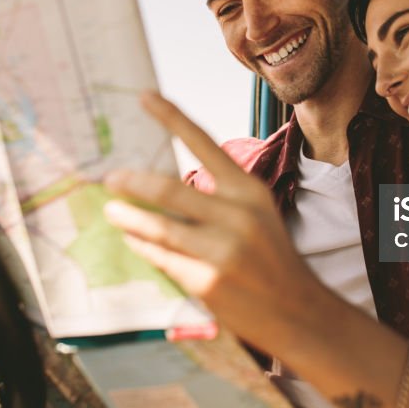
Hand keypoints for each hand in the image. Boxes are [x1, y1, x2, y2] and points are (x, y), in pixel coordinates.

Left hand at [103, 92, 322, 349]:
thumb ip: (219, 197)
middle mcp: (236, 216)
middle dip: (132, 183)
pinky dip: (144, 247)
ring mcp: (221, 250)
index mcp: (249, 191)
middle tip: (110, 176)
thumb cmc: (271, 257)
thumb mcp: (257, 214)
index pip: (204, 144)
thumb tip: (164, 184)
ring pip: (158, 228)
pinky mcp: (207, 281)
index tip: (144, 96)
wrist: (298, 311)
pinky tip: (134, 240)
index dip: (171, 118)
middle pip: (169, 190)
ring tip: (112, 210)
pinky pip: (162, 258)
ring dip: (129, 218)